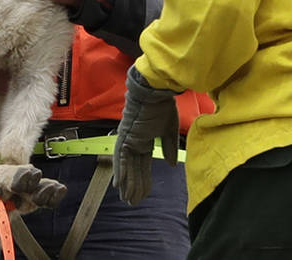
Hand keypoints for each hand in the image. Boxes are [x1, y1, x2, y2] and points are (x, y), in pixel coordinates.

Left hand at [113, 66, 179, 204]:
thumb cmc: (163, 105)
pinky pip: (121, 158)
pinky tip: (119, 185)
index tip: (142, 193)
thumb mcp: (170, 130)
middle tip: (131, 201)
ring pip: (126, 166)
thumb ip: (170, 147)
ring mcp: (127, 140)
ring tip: (127, 199)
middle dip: (133, 186)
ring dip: (126, 183)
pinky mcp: (125, 137)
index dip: (143, 179)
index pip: (143, 164)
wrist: (155, 91)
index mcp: (144, 139)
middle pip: (133, 168)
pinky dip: (120, 172)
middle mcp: (133, 141)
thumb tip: (171, 165)